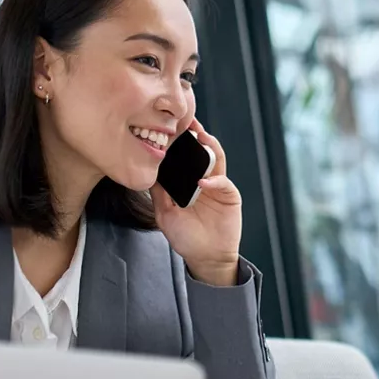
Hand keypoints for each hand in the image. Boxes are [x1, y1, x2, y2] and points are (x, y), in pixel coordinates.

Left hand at [153, 119, 241, 285]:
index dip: (178, 141)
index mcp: (187, 181)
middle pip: (201, 151)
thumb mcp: (165, 214)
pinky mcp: (229, 195)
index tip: (167, 127)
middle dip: (196, 134)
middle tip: (187, 120)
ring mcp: (217, 185)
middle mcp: (203, 178)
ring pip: (216, 159)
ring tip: (201, 136)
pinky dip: (214, 180)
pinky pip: (223, 182)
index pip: (184, 156)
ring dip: (209, 146)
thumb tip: (148, 173)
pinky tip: (203, 182)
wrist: (206, 257)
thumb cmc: (186, 237)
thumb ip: (159, 193)